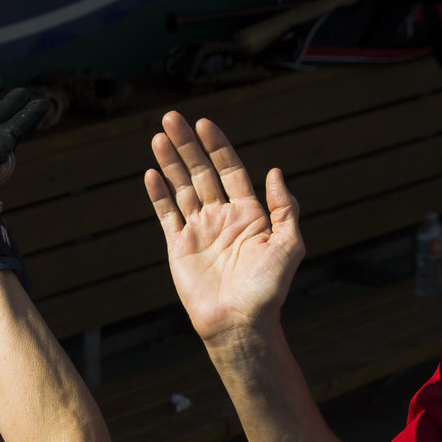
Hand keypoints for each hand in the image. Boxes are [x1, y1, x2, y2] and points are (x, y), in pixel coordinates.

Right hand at [146, 112, 304, 343]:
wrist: (239, 323)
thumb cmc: (268, 289)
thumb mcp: (289, 244)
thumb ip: (285, 207)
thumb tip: (274, 172)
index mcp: (249, 213)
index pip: (229, 169)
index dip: (217, 146)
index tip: (204, 124)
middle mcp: (222, 217)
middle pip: (201, 171)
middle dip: (187, 145)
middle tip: (171, 118)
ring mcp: (199, 231)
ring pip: (181, 187)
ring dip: (170, 162)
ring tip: (158, 136)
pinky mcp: (180, 247)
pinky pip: (167, 214)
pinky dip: (158, 194)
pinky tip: (151, 172)